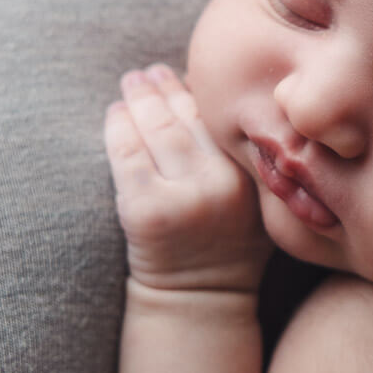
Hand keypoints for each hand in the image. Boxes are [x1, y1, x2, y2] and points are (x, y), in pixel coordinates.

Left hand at [105, 64, 273, 293]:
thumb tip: (221, 94)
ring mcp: (183, 196)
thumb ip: (249, 156)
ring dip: (140, 98)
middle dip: (164, 86)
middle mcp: (223, 184)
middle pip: (187, 117)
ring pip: (156, 129)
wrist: (199, 302)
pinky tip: (114, 112)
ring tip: (132, 81)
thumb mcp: (258, 201)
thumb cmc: (228, 246)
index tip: (186, 71)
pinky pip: (126, 152)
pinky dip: (117, 125)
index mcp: (254, 177)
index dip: (200, 89)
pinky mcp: (145, 209)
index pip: (221, 117)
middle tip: (150, 70)